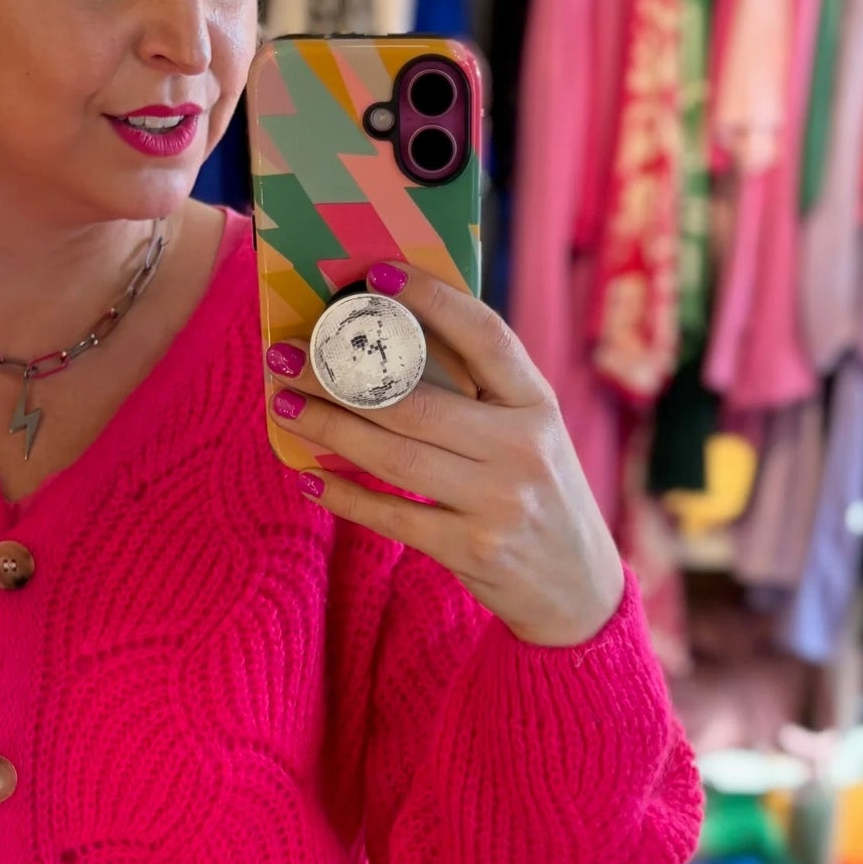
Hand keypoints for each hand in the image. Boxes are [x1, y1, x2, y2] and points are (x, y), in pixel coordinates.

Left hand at [269, 264, 625, 647]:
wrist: (578, 587)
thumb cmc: (539, 494)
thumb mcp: (532, 436)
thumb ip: (481, 396)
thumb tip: (388, 347)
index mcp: (538, 405)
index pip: (485, 336)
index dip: (431, 300)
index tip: (376, 276)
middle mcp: (523, 449)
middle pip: (416, 401)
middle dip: (339, 376)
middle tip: (287, 357)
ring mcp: (498, 502)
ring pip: (395, 456)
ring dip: (329, 428)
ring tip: (284, 406)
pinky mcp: (471, 550)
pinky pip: (392, 515)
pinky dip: (345, 495)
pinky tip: (311, 477)